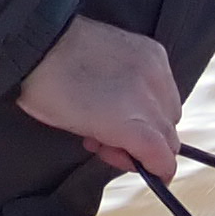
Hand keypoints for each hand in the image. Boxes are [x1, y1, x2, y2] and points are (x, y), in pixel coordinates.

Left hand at [17, 16, 181, 178]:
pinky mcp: (153, 51)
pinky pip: (167, 83)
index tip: (152, 173)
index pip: (163, 156)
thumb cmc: (49, 91)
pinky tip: (127, 90)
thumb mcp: (82, 131)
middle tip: (117, 142)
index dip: (159, 170)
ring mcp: (154, 69)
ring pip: (172, 109)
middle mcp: (149, 95)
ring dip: (154, 119)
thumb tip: (135, 154)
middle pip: (170, 135)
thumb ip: (118, 147)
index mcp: (128, 122)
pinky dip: (154, 93)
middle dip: (150, 145)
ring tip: (120, 114)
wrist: (42, 42)